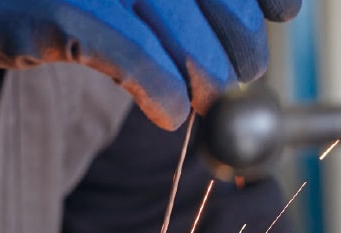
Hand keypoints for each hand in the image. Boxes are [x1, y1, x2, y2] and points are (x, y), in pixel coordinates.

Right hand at [0, 0, 301, 128]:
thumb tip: (231, 27)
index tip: (284, 12)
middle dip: (239, 33)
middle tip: (244, 72)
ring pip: (178, 20)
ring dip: (207, 70)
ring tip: (206, 99)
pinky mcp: (57, 9)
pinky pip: (133, 55)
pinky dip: (162, 90)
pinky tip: (171, 114)